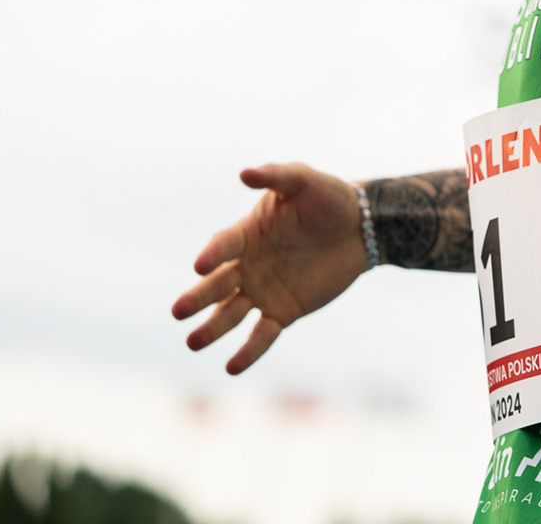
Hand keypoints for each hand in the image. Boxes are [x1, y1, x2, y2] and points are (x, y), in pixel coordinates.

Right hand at [171, 163, 369, 373]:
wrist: (361, 226)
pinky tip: (231, 367)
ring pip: (231, 313)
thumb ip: (276, 176)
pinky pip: (263, 334)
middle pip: (218, 284)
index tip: (200, 265)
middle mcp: (248, 265)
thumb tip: (244, 173)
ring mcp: (263, 290)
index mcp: (247, 234)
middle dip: (198, 298)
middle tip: (178, 312)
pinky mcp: (284, 311)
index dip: (213, 254)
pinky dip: (248, 351)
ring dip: (212, 328)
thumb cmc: (328, 198)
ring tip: (192, 343)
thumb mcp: (304, 180)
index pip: (223, 245)